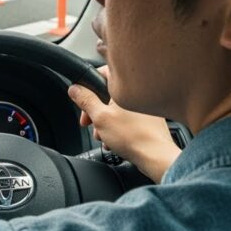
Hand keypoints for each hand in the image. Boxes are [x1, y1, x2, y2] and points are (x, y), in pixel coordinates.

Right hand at [68, 67, 180, 182]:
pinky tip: (115, 141)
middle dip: (95, 110)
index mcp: (126, 88)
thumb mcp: (100, 117)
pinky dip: (119, 128)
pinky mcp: (150, 121)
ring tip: (104, 136)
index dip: (89, 86)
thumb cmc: (132, 136)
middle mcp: (138, 94)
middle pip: (108, 95)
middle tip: (89, 122)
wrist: (156, 156)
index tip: (82, 98)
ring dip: (106, 122)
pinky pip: (128, 120)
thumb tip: (75, 89)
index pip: (103, 73)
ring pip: (117, 109)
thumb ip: (85, 100)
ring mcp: (145, 108)